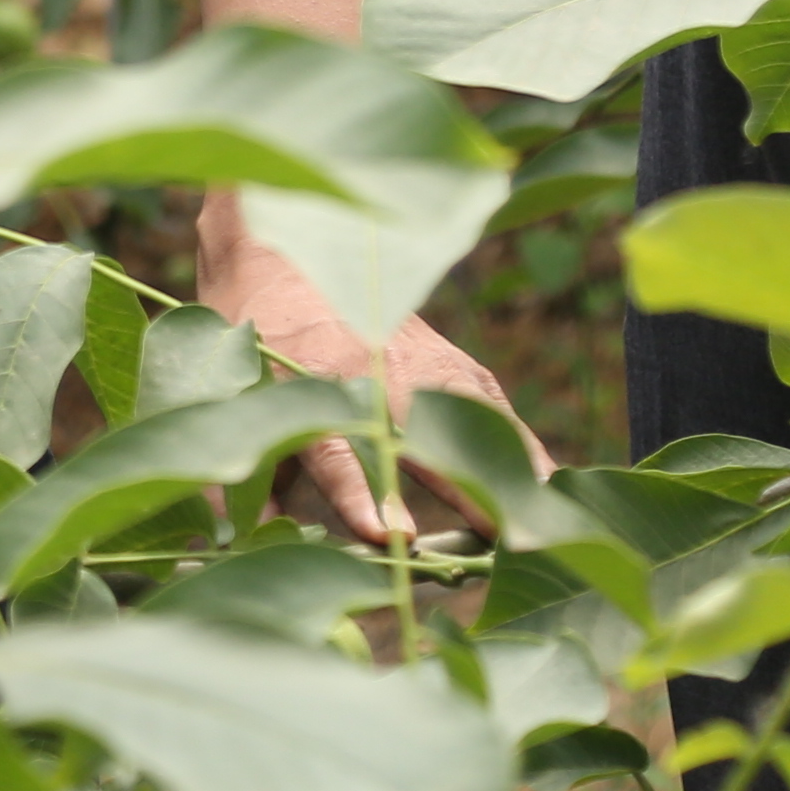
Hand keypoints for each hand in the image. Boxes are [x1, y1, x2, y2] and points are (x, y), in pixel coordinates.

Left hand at [201, 198, 545, 544]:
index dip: (361, 494)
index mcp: (308, 387)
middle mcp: (368, 373)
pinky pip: (490, 404)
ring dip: (504, 466)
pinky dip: (519, 443)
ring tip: (543, 517)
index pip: (335, 451)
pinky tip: (550, 483)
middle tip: (496, 539)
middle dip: (459, 486)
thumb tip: (244, 538)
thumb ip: (253, 476)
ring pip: (469, 415)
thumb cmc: (258, 342)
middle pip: (422, 435)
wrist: (287, 251)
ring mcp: (416, 361)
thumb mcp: (240, 402)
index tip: (390, 535)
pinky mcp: (447, 358)